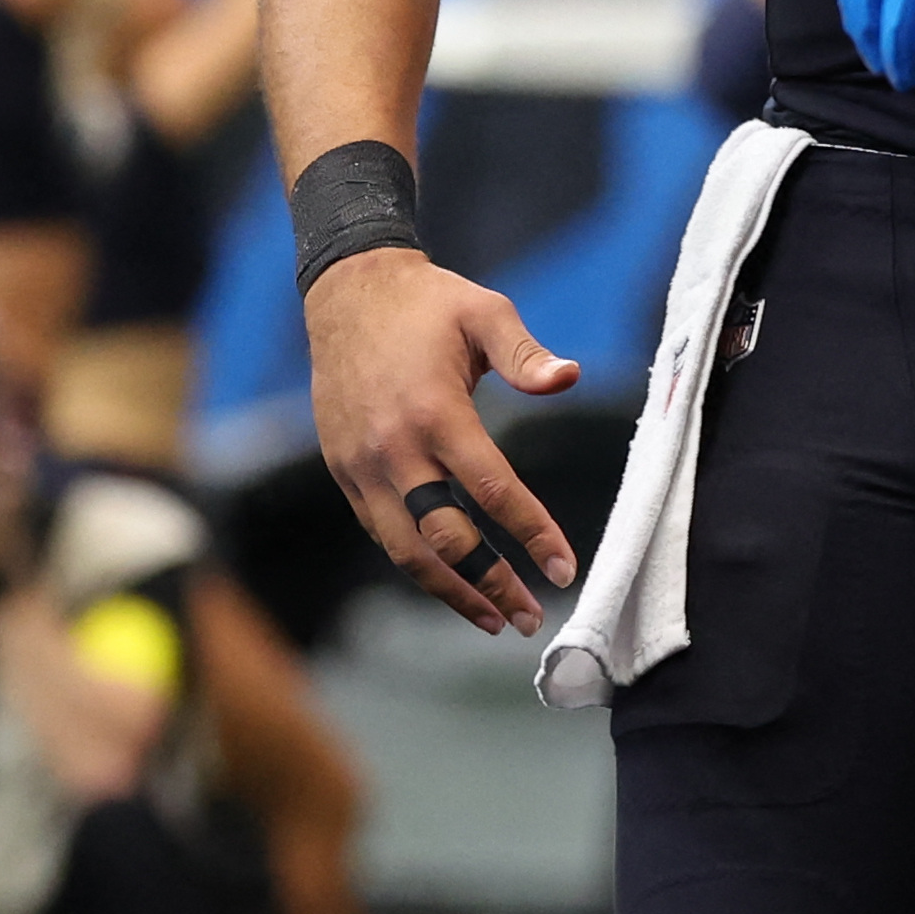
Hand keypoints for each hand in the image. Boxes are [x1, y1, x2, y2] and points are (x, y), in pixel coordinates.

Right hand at [304, 248, 581, 633]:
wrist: (346, 293)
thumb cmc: (427, 303)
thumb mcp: (485, 311)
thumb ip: (526, 353)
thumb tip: (570, 378)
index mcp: (435, 412)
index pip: (492, 489)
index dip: (532, 533)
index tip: (564, 569)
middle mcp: (395, 449)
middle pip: (447, 538)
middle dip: (493, 584)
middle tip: (531, 617)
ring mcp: (363, 466)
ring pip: (407, 551)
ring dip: (452, 592)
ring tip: (494, 620)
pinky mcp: (344, 472)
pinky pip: (381, 533)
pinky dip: (416, 565)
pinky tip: (448, 580)